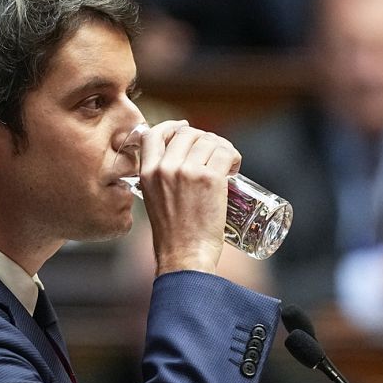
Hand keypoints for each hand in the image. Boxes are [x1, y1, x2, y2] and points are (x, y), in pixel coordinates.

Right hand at [138, 120, 240, 274]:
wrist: (185, 256)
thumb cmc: (173, 236)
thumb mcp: (154, 201)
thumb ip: (160, 181)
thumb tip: (180, 165)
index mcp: (146, 173)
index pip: (153, 133)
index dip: (171, 126)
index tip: (184, 128)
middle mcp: (165, 168)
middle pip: (187, 133)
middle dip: (203, 138)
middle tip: (214, 153)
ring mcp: (187, 171)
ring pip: (208, 140)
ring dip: (221, 146)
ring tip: (227, 162)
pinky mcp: (210, 178)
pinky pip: (225, 153)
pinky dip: (234, 156)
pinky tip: (235, 166)